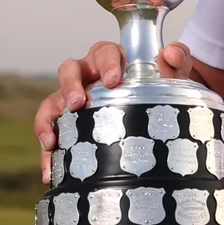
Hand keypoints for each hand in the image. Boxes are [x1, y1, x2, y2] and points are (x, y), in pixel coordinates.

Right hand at [32, 41, 196, 182]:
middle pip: (69, 69)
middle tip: (78, 103)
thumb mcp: (171, 75)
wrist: (151, 116)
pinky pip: (49, 132)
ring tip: (52, 141)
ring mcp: (73, 99)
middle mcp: (87, 76)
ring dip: (48, 119)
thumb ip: (177, 60)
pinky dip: (46, 152)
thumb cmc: (157, 88)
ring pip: (52, 101)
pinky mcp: (65, 123)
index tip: (112, 80)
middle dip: (70, 85)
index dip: (106, 63)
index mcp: (111, 60)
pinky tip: (50, 172)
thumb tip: (169, 52)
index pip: (104, 52)